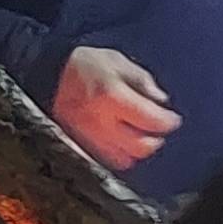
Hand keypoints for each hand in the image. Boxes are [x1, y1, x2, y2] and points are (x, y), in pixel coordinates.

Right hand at [52, 45, 181, 171]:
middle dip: (155, 140)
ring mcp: (89, 137)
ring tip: (141, 137)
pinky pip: (106, 161)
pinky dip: (119, 156)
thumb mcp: (118, 62)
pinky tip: (123, 144)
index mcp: (111, 97)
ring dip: (137, 150)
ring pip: (124, 159)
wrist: (49, 75)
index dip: (167, 122)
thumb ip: (142, 81)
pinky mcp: (80, 145)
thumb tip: (160, 101)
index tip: (172, 119)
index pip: (151, 120)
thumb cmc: (84, 65)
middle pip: (140, 146)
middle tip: (158, 129)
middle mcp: (100, 122)